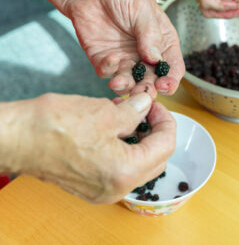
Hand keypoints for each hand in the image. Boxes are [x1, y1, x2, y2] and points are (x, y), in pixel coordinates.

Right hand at [15, 93, 175, 203]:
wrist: (15, 138)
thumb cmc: (53, 125)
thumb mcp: (104, 111)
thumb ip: (135, 111)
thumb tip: (147, 104)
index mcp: (126, 171)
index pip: (166, 145)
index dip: (166, 119)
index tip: (156, 105)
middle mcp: (117, 188)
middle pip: (156, 159)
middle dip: (155, 131)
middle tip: (146, 110)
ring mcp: (103, 191)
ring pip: (139, 165)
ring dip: (140, 140)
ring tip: (129, 116)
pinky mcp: (91, 187)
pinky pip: (120, 170)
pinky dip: (125, 150)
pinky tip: (115, 130)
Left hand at [65, 0, 184, 97]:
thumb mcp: (142, 8)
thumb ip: (150, 34)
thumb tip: (156, 59)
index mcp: (163, 41)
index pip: (173, 66)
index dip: (172, 79)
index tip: (166, 85)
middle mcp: (146, 54)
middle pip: (153, 80)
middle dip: (149, 88)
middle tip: (144, 91)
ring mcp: (125, 58)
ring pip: (130, 82)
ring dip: (128, 86)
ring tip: (121, 82)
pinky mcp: (104, 60)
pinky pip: (108, 73)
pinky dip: (109, 70)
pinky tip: (110, 58)